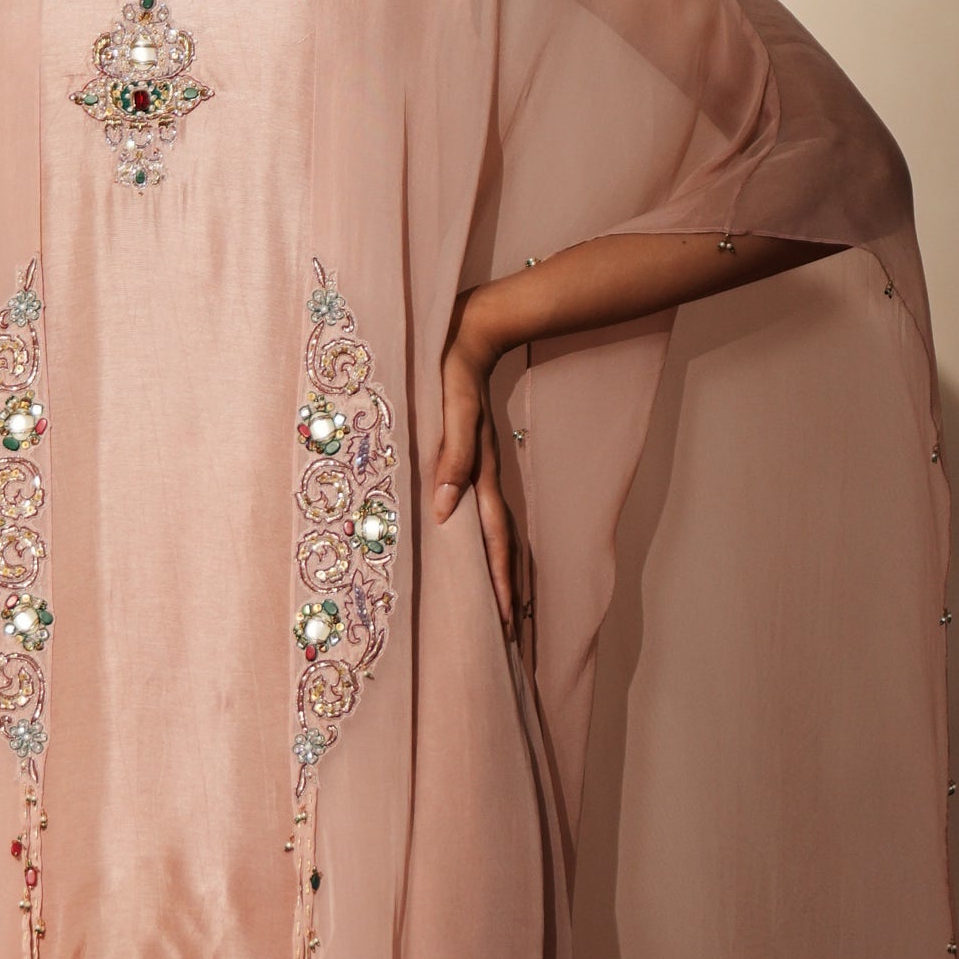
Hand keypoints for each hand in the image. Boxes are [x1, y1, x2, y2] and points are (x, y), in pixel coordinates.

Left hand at [433, 298, 525, 631]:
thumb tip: (443, 511)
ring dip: (501, 567)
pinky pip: (486, 507)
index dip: (498, 579)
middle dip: (507, 587)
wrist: (474, 326)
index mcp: (479, 469)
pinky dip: (491, 537)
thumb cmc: (452, 365)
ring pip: (498, 528)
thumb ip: (451, 456)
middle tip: (514, 632)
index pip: (494, 537)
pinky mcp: (473, 454)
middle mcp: (484, 473)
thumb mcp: (450, 408)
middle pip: (503, 542)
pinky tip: (483, 546)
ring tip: (507, 604)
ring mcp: (481, 464)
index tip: (507, 620)